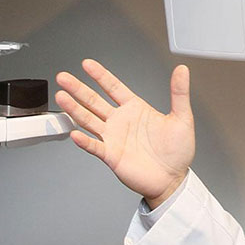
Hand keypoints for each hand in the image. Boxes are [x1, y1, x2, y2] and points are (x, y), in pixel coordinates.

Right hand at [56, 59, 194, 208]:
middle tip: (63, 78)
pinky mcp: (111, 156)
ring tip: (61, 97)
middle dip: (78, 89)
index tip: (87, 64)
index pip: (113, 87)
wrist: (173, 179)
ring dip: (74, 109)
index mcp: (135, 109)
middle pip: (94, 101)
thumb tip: (182, 70)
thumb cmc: (177, 152)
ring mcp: (113, 138)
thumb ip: (179, 93)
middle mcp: (120, 121)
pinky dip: (84, 141)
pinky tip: (74, 133)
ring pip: (89, 120)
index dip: (100, 75)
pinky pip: (94, 146)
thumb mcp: (182, 118)